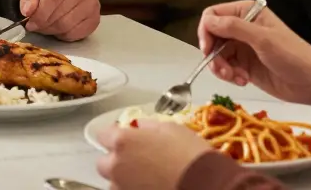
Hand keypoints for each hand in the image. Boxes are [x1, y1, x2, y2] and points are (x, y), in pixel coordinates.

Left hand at [18, 0, 99, 40]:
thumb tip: (27, 11)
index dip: (40, 14)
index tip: (30, 23)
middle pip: (61, 13)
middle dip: (44, 23)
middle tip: (35, 25)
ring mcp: (93, 2)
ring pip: (68, 24)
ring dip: (53, 30)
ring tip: (45, 26)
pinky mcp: (96, 18)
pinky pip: (78, 33)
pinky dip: (65, 35)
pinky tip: (58, 28)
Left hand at [96, 120, 211, 189]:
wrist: (206, 184)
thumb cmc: (191, 155)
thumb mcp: (171, 129)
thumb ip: (148, 127)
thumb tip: (139, 127)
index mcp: (122, 141)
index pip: (103, 134)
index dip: (114, 134)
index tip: (123, 135)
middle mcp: (116, 165)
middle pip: (104, 162)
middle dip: (116, 159)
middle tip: (137, 158)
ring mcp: (122, 187)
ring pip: (114, 181)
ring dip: (124, 177)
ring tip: (147, 176)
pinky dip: (133, 188)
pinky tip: (151, 185)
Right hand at [197, 0, 310, 105]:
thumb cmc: (292, 55)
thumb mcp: (263, 39)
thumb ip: (234, 27)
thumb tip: (208, 21)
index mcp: (247, 13)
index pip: (213, 15)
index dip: (206, 30)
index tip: (207, 49)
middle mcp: (242, 27)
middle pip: (212, 36)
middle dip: (213, 54)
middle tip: (222, 69)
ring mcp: (243, 47)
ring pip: (216, 54)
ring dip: (221, 67)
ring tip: (234, 77)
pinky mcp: (244, 65)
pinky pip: (225, 68)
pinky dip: (229, 75)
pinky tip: (243, 80)